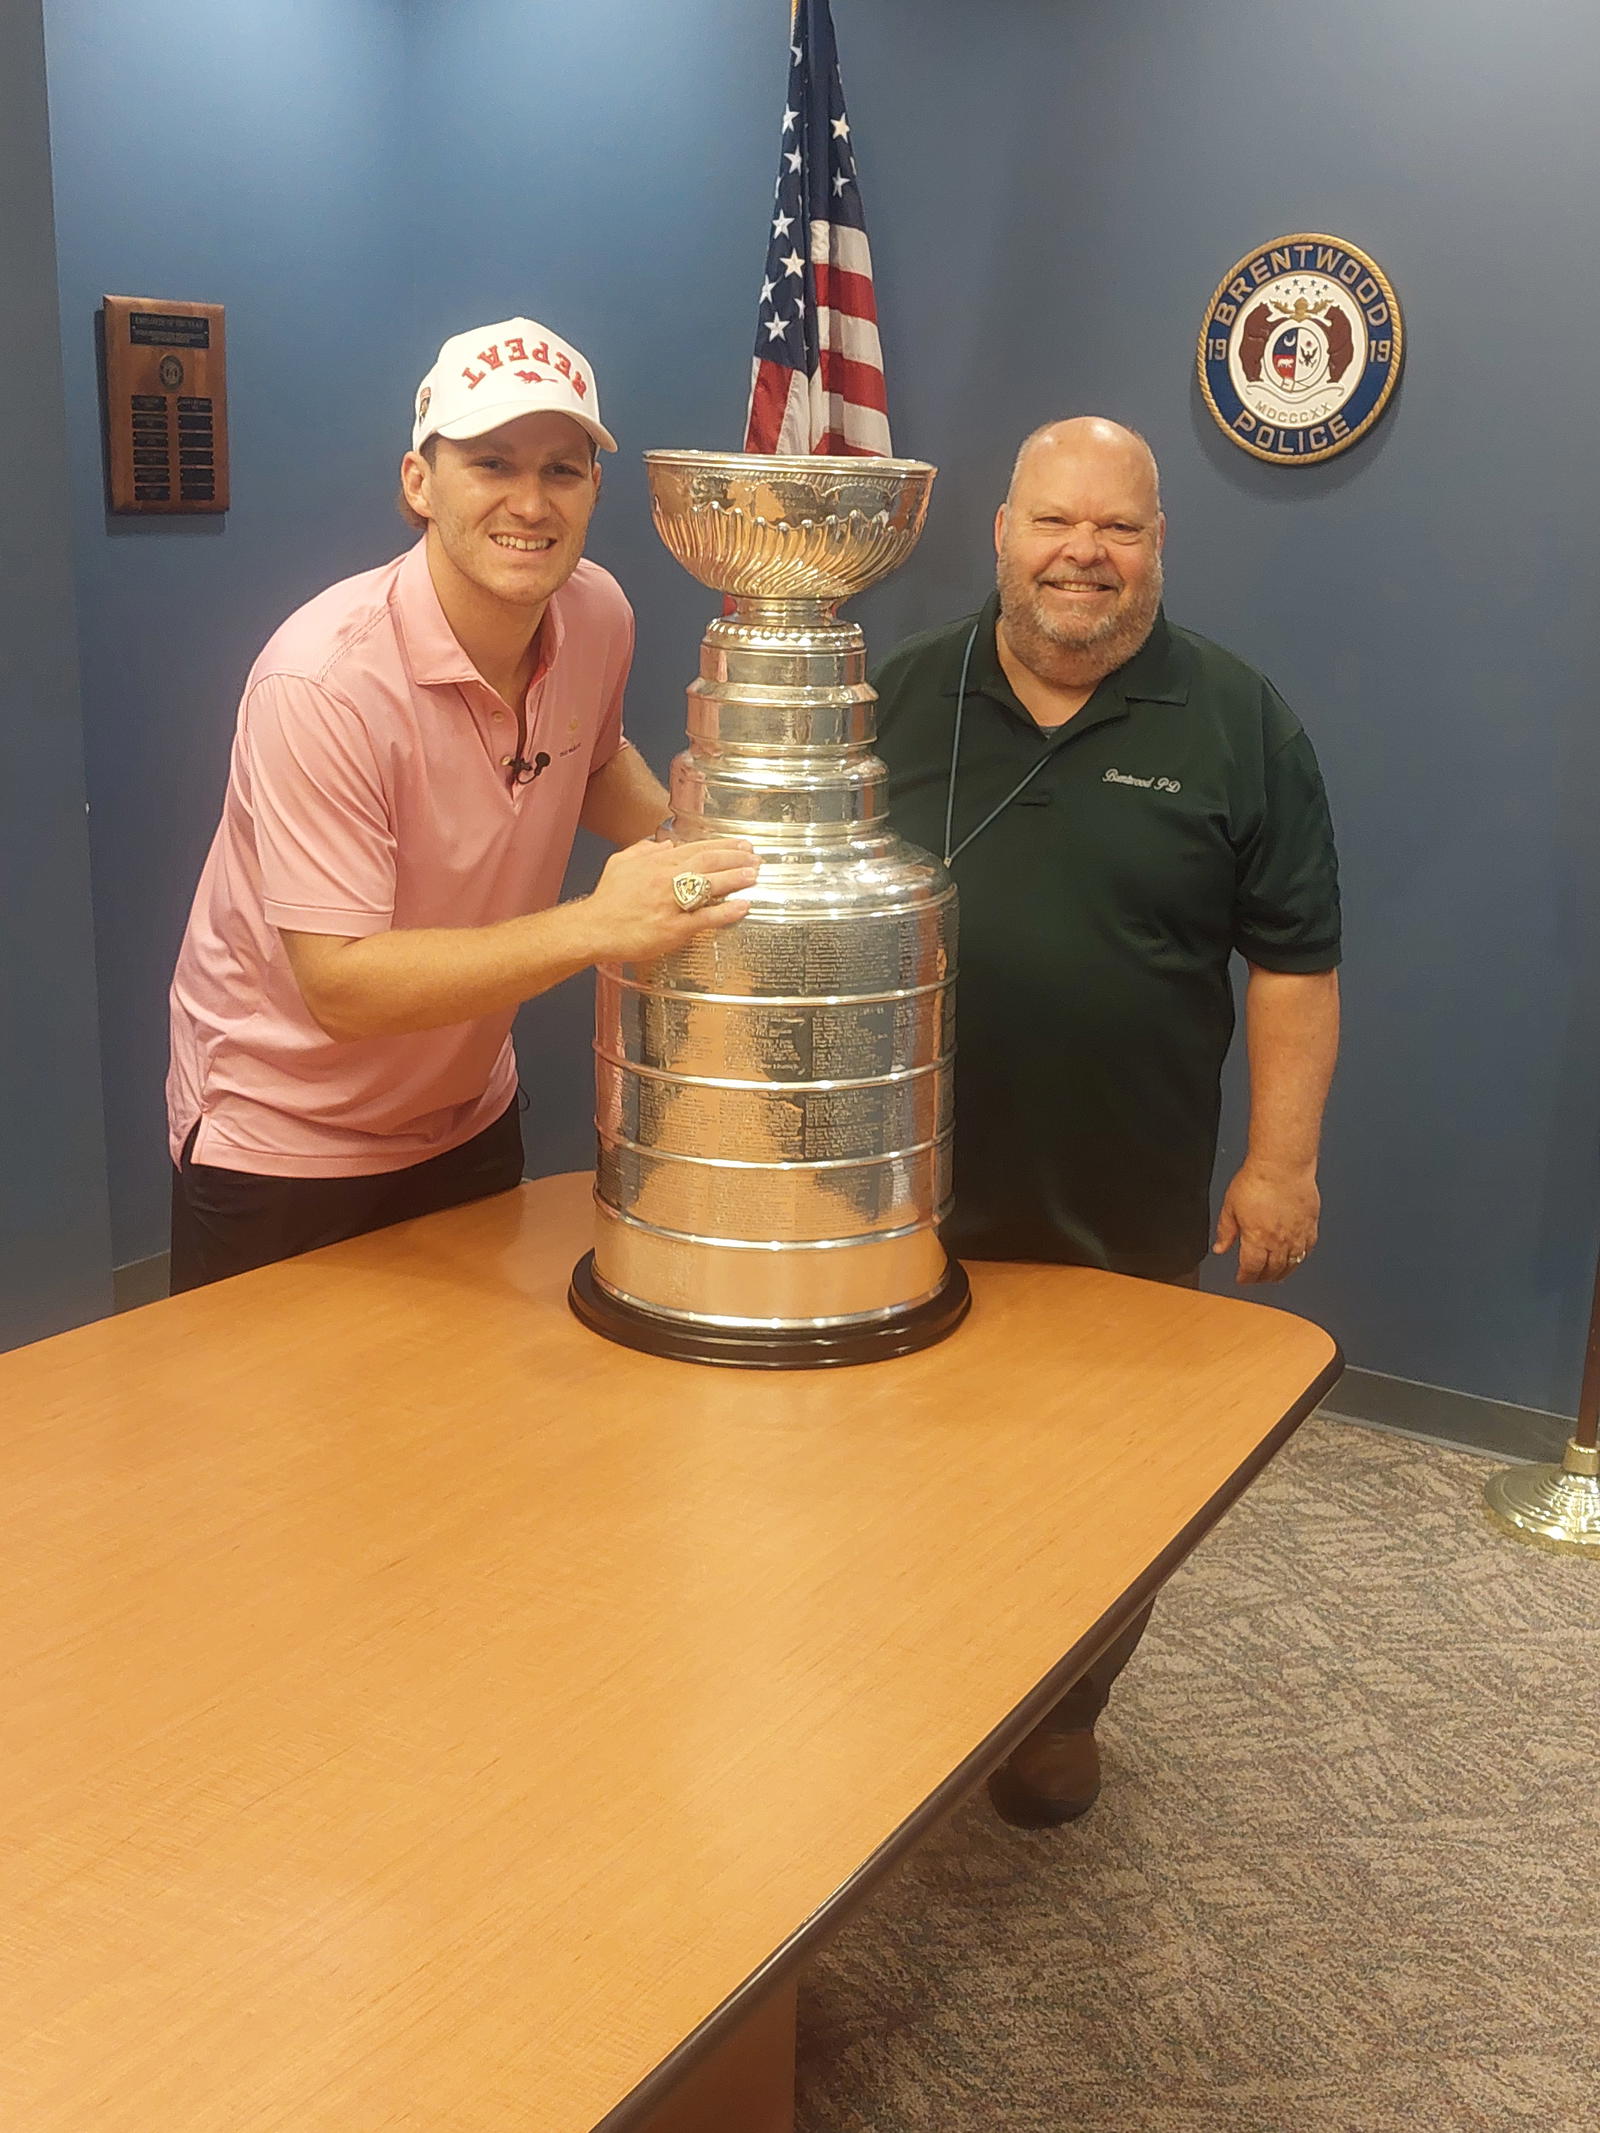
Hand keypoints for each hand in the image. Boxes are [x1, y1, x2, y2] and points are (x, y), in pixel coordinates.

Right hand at [579, 834, 758, 962]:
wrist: (594, 928)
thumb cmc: (607, 900)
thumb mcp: (620, 863)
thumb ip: (643, 850)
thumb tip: (664, 845)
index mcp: (657, 863)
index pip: (697, 848)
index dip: (723, 846)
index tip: (741, 845)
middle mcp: (667, 878)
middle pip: (709, 862)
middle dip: (736, 858)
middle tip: (756, 858)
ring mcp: (672, 903)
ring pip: (710, 885)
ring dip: (736, 878)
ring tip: (755, 875)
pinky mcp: (674, 927)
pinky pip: (705, 917)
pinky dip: (726, 911)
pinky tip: (743, 906)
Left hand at [1212, 1160, 1318, 1283]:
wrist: (1283, 1165)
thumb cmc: (1257, 1180)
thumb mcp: (1230, 1206)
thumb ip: (1225, 1231)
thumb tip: (1220, 1248)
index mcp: (1257, 1238)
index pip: (1252, 1269)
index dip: (1246, 1277)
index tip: (1242, 1279)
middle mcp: (1279, 1241)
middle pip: (1273, 1270)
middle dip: (1262, 1278)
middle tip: (1256, 1278)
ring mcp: (1298, 1235)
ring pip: (1292, 1264)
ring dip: (1282, 1272)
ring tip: (1274, 1274)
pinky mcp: (1311, 1225)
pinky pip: (1307, 1250)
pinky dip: (1300, 1258)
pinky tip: (1295, 1258)